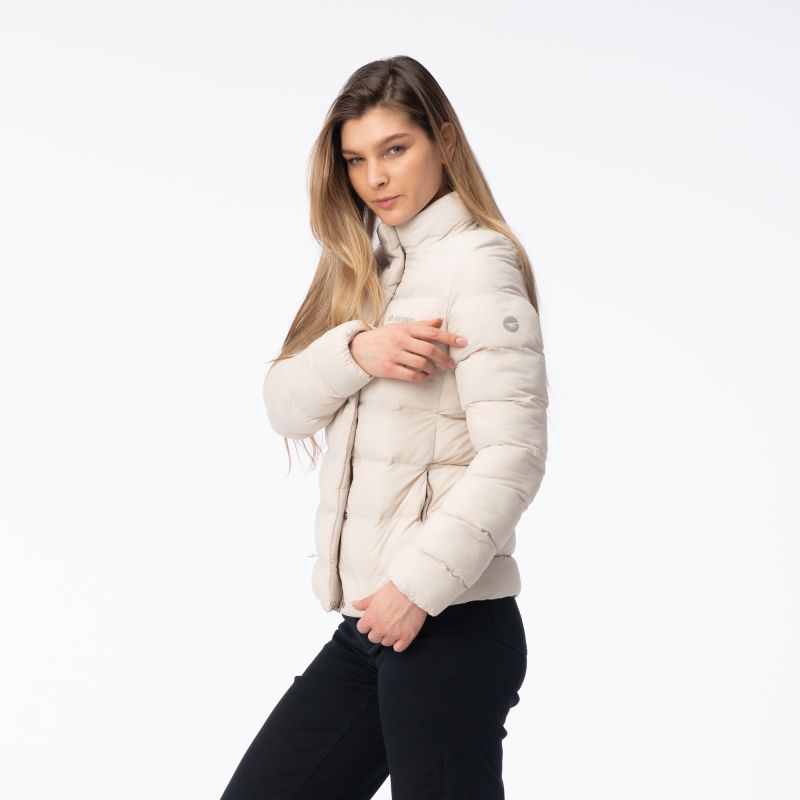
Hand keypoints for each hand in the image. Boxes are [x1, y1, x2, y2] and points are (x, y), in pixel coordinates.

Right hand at [349, 317, 467, 382]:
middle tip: (452, 364)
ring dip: (433, 369)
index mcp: (405, 329)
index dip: (450, 337)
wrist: (357, 349)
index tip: (463, 342)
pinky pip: (411, 376)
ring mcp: (395, 356)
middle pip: (429, 350)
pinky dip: (422, 377)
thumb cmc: (383, 337)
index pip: (432, 332)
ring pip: (422, 364)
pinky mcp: (389, 369)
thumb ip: (421, 325)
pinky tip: (424, 376)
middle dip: (444, 358)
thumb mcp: (400, 327)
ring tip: (435, 370)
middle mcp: (401, 341)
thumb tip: (440, 320)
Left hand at [351, 580, 427, 652]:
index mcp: (371, 618)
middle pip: (373, 638)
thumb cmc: (394, 590)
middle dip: (377, 631)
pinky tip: (401, 636)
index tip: (371, 621)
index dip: (366, 625)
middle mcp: (380, 628)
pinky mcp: (406, 637)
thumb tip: (353, 604)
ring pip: (385, 643)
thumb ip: (363, 603)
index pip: (361, 629)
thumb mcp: (375, 595)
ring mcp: (393, 634)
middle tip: (384, 623)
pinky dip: (399, 644)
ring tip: (394, 627)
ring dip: (388, 637)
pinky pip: (398, 648)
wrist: (413, 590)